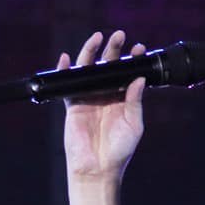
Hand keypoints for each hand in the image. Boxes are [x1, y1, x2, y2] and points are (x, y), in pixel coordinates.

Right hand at [61, 30, 149, 182]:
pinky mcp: (73, 105)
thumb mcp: (134, 124)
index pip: (127, 73)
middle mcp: (106, 95)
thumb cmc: (119, 150)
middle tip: (120, 35)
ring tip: (97, 37)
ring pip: (88, 70)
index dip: (132, 60)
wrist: (98, 168)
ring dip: (91, 52)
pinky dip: (65, 71)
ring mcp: (89, 99)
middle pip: (108, 66)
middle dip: (114, 50)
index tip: (139, 49)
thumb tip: (138, 79)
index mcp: (123, 99)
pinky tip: (65, 58)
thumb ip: (135, 101)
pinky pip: (67, 85)